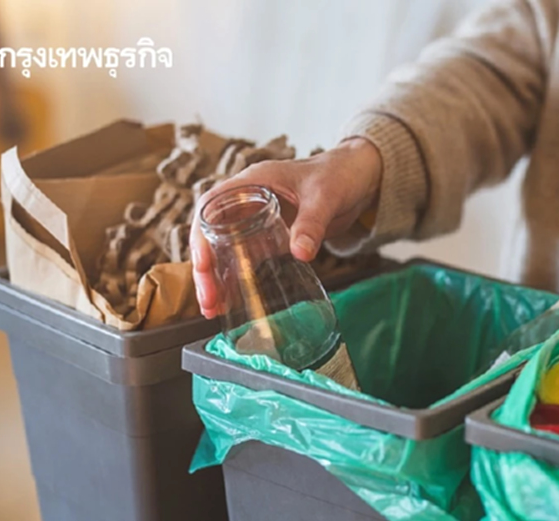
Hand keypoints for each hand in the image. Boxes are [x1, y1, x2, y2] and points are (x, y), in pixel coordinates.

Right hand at [191, 137, 381, 318]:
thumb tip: (300, 254)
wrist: (358, 177)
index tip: (203, 264)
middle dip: (205, 268)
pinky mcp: (270, 235)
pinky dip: (238, 277)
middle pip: (211, 233)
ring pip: (224, 248)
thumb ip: (312, 223)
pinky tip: (235, 300)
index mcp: (252, 181)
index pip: (210, 206)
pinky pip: (246, 257)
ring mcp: (257, 218)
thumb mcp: (325, 197)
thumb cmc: (339, 174)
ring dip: (217, 277)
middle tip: (209, 300)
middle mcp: (247, 200)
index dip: (200, 234)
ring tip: (214, 309)